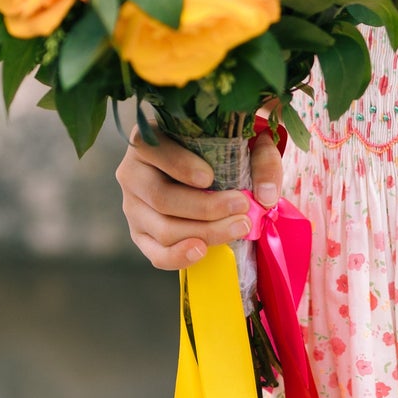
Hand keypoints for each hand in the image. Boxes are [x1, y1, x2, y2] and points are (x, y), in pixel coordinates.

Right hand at [116, 126, 284, 269]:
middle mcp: (133, 173)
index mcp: (148, 140)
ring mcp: (133, 207)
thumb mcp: (244, 140)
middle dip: (204, 208)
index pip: (154, 150)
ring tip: (239, 228)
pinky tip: (203, 251)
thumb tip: (265, 196)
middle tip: (242, 207)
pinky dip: (179, 257)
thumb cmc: (222, 148)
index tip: (209, 178)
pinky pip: (156, 254)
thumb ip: (261, 159)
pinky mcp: (141, 235)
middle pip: (162, 198)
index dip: (179, 166)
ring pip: (162, 229)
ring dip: (204, 232)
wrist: (208, 171)